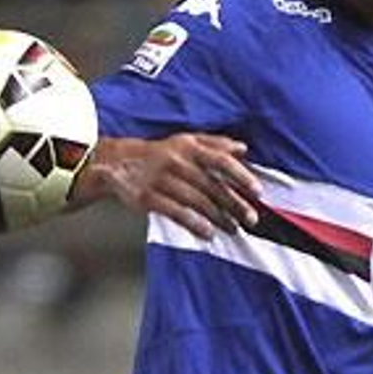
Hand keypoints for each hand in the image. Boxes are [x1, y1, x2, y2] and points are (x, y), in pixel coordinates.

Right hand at [88, 133, 260, 236]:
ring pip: (196, 201)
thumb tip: (243, 149)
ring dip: (218, 217)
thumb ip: (215, 143)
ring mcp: (160, 180)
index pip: (220, 160)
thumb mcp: (185, 141)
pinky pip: (176, 213)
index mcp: (187, 147)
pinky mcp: (147, 198)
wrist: (115, 163)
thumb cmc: (158, 153)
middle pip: (211, 185)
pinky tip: (207, 232)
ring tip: (232, 228)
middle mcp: (175, 162)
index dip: (241, 176)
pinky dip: (194, 223)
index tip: (257, 192)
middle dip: (234, 204)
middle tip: (251, 218)